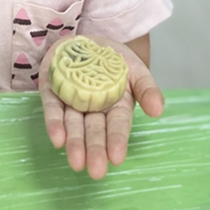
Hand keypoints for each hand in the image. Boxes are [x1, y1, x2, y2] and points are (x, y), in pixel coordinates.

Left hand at [39, 35, 163, 179]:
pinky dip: (54, 123)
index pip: (117, 125)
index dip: (117, 140)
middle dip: (94, 149)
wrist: (86, 38)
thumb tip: (158, 110)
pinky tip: (57, 138)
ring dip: (74, 143)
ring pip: (73, 124)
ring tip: (76, 162)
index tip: (117, 158)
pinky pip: (52, 108)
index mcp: (116, 106)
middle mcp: (93, 108)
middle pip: (94, 131)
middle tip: (95, 171)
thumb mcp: (136, 69)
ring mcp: (71, 101)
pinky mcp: (51, 91)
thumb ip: (147, 88)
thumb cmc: (114, 59)